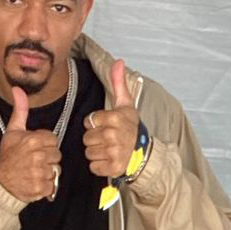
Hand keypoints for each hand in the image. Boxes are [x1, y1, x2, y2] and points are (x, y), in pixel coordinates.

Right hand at [0, 87, 61, 203]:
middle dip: (48, 158)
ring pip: (56, 170)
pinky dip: (46, 186)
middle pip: (57, 155)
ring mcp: (40, 172)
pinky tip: (35, 181)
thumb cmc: (7, 156)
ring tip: (34, 171)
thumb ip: (20, 110)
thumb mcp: (13, 131)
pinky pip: (53, 185)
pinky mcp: (41, 187)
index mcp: (33, 140)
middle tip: (34, 160)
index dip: (45, 144)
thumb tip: (18, 89)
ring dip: (47, 172)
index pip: (54, 140)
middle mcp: (38, 155)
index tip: (35, 148)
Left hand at [83, 60, 139, 178]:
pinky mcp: (113, 168)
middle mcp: (113, 135)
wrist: (144, 152)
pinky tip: (109, 160)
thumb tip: (118, 61)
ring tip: (109, 150)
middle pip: (86, 138)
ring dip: (96, 153)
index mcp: (115, 118)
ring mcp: (114, 153)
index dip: (95, 124)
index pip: (89, 121)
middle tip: (108, 139)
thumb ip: (118, 82)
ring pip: (89, 153)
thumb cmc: (131, 127)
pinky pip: (93, 167)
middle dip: (95, 139)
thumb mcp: (125, 104)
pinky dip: (99, 166)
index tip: (106, 126)